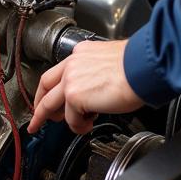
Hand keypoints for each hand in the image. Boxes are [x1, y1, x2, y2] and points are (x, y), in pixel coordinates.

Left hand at [27, 39, 142, 134]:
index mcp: (82, 53)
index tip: (48, 95)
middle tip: (38, 119)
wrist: (143, 67)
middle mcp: (73, 63)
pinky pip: (70, 119)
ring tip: (73, 126)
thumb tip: (96, 90)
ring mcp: (71, 79)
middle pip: (45, 86)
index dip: (51, 86)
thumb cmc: (137, 66)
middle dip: (40, 106)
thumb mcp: (111, 62)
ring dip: (58, 120)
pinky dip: (79, 126)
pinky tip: (88, 125)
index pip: (59, 70)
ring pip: (51, 104)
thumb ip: (96, 73)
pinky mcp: (74, 96)